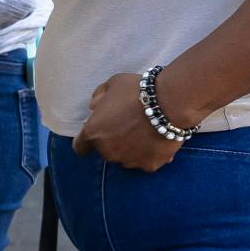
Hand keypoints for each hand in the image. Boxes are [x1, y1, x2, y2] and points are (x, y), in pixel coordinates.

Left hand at [72, 72, 189, 171]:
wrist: (169, 103)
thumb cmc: (137, 91)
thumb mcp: (112, 84)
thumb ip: (99, 96)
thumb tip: (93, 107)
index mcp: (93, 133)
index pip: (80, 147)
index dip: (87, 141)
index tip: (98, 133)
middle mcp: (108, 152)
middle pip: (105, 151)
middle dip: (113, 141)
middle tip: (127, 126)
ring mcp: (129, 161)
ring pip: (125, 158)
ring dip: (130, 149)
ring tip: (144, 133)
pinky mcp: (149, 166)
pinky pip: (145, 162)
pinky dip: (149, 154)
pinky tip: (157, 141)